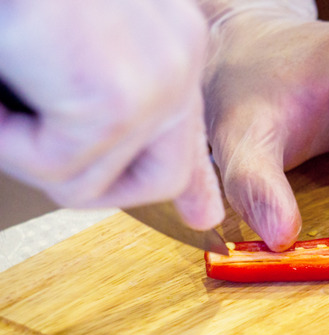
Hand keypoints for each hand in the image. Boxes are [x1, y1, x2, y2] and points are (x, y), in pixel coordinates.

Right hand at [0, 0, 223, 228]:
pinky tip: (2, 85)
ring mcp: (156, 82)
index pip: (189, 131)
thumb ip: (107, 117)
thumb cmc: (28, 4)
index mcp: (170, 44)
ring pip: (87, 181)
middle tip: (32, 140)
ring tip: (7, 87)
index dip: (194, 179)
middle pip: (161, 178)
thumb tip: (165, 190)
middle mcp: (178, 61)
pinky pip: (54, 166)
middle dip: (92, 182)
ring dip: (22, 146)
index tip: (204, 215)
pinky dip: (4, 137)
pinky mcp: (117, 100)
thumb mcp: (74, 53)